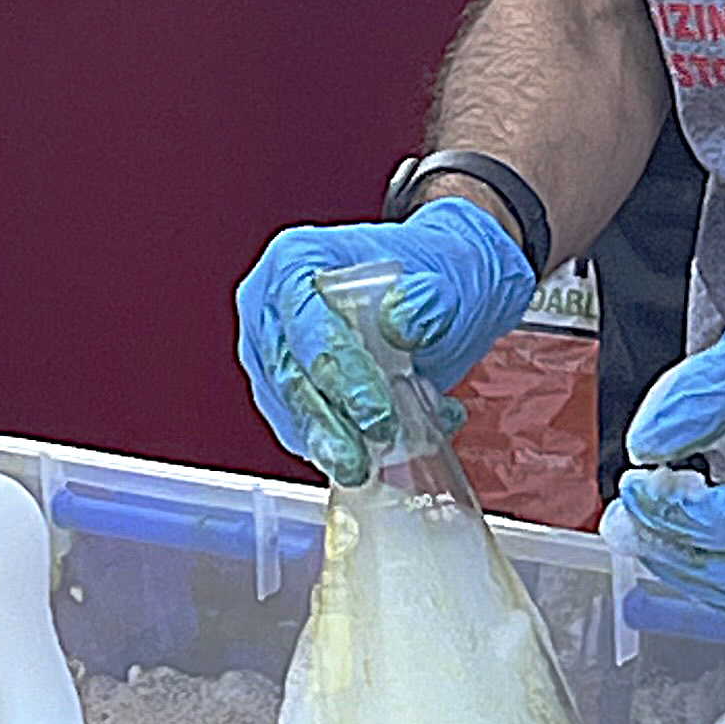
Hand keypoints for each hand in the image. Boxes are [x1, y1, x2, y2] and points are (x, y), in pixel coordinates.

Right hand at [236, 194, 535, 484]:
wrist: (445, 295)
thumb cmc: (438, 272)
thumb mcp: (451, 278)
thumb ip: (429, 299)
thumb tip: (400, 321)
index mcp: (296, 260)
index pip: (305, 320)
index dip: (339, 369)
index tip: (377, 409)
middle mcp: (273, 307)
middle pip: (289, 373)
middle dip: (330, 421)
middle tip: (370, 450)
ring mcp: (276, 352)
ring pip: (291, 409)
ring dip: (333, 443)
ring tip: (375, 463)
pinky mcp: (291, 393)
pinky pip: (304, 430)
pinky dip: (343, 446)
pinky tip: (384, 450)